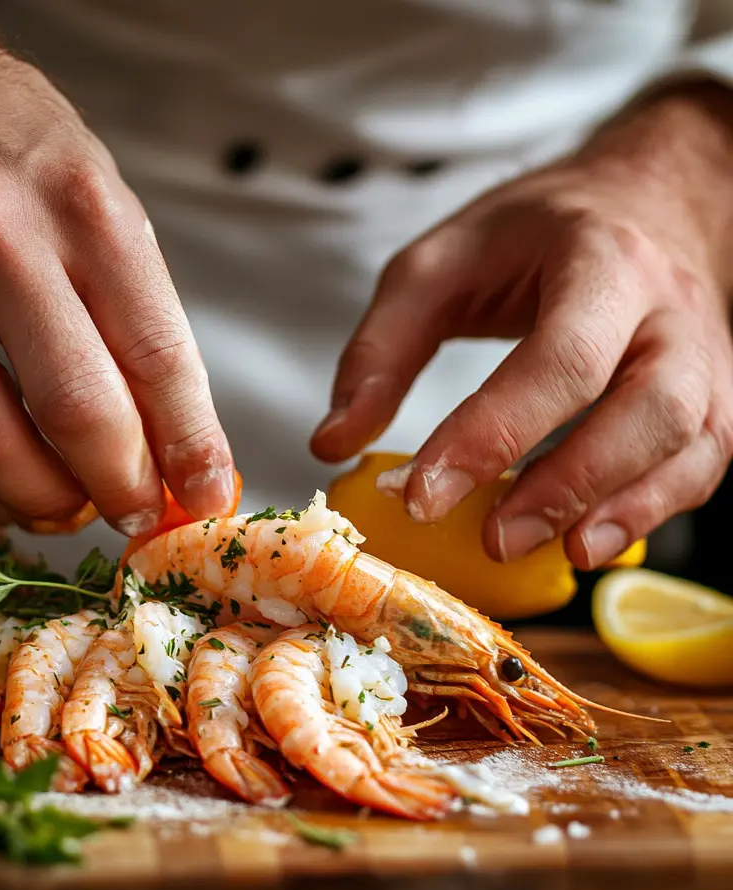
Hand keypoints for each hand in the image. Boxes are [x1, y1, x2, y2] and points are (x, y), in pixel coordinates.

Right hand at [0, 2, 233, 535]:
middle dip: (119, 488)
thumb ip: (138, 327)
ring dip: (43, 502)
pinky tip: (1, 481)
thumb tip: (172, 453)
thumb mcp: (103, 212)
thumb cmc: (11, 153)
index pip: (158, 356)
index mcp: (82, 204)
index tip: (205, 495)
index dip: (191, 448)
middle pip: (74, 410)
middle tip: (133, 510)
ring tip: (68, 503)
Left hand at [311, 83, 732, 569]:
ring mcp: (705, 353)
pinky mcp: (711, 393)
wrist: (645, 196)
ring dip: (622, 509)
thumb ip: (381, 350)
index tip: (424, 495)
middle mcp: (668, 309)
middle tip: (493, 539)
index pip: (557, 358)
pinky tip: (588, 541)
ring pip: (691, 442)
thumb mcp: (437, 266)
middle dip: (568, 483)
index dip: (492, 434)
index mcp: (598, 261)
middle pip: (648, 406)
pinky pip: (704, 463)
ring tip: (553, 555)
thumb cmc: (533, 233)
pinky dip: (650, 510)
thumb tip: (333, 442)